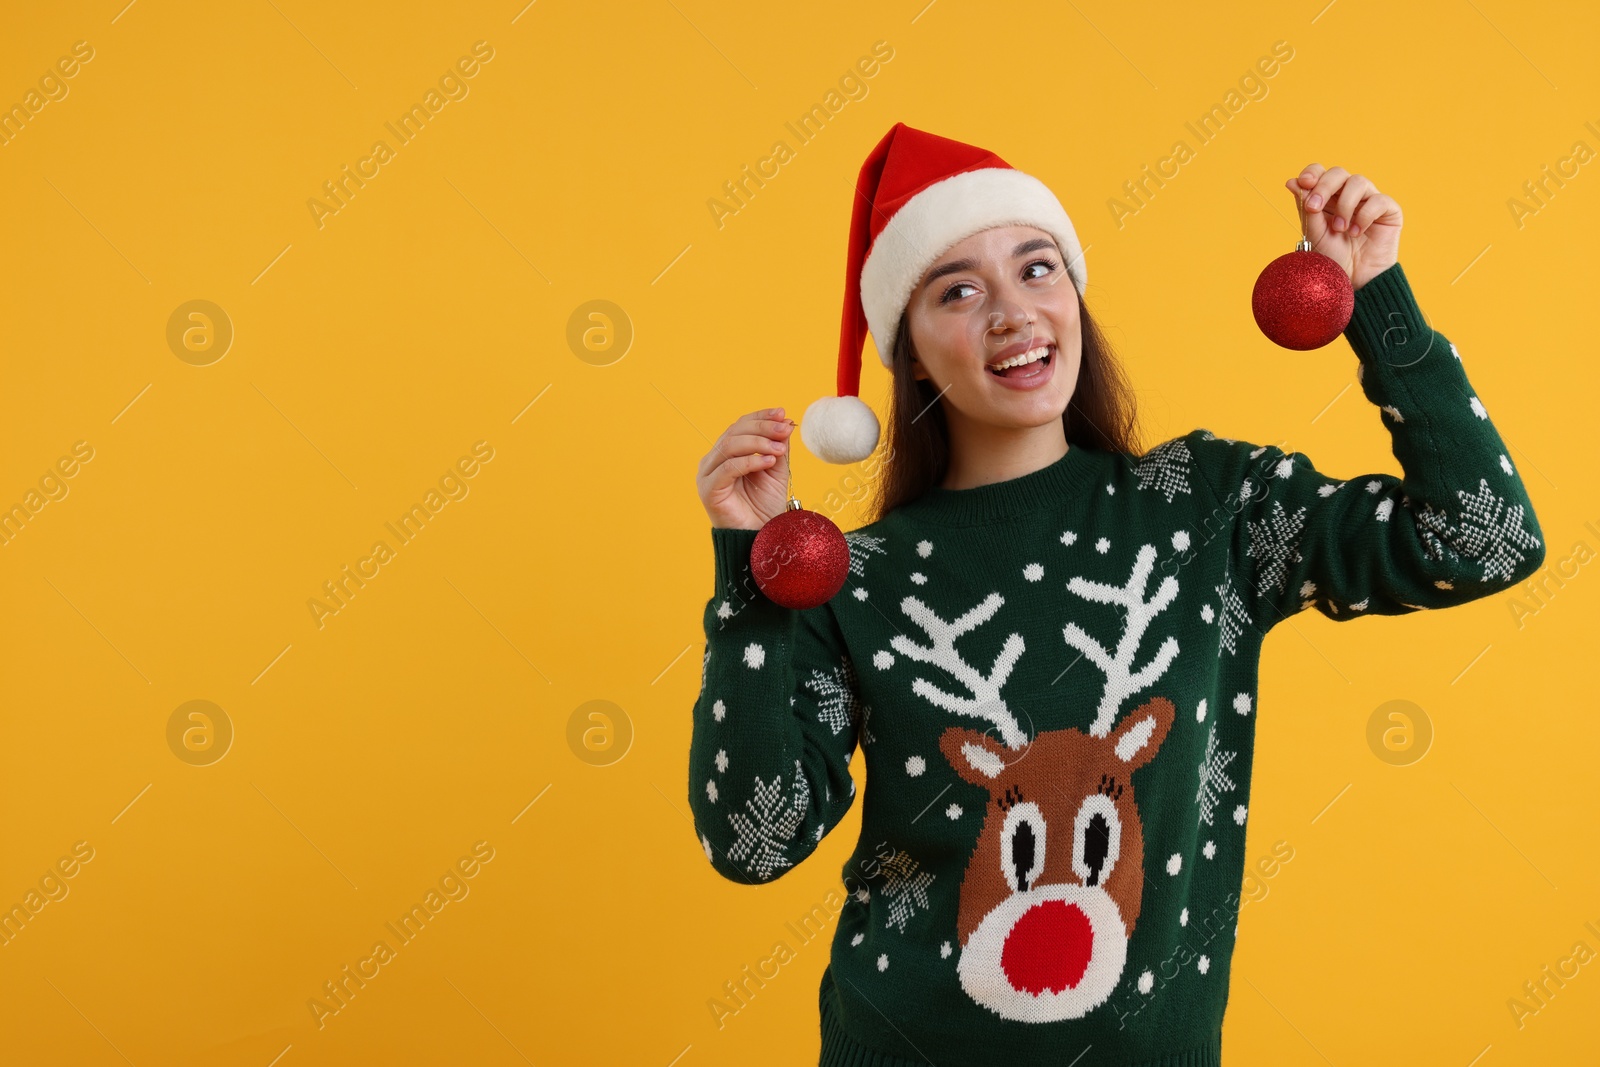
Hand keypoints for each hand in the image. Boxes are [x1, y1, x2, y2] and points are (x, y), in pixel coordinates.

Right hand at [698, 407, 794, 529]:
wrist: (759, 535)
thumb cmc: (764, 505)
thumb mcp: (776, 469)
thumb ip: (777, 446)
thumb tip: (785, 420)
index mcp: (726, 453)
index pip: (740, 425)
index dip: (760, 416)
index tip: (782, 413)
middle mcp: (713, 460)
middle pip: (734, 432)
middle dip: (762, 427)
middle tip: (784, 429)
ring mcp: (707, 474)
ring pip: (729, 446)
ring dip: (758, 443)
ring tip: (779, 448)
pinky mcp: (708, 489)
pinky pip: (727, 469)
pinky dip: (750, 461)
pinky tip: (768, 461)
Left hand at [1285, 164, 1401, 290]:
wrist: (1354, 281)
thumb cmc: (1333, 258)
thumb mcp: (1314, 233)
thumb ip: (1306, 208)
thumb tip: (1292, 182)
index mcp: (1327, 198)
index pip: (1320, 173)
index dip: (1312, 173)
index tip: (1303, 182)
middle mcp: (1348, 195)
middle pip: (1338, 172)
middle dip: (1324, 187)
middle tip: (1314, 208)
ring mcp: (1369, 200)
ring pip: (1358, 181)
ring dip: (1344, 205)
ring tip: (1340, 229)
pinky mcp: (1388, 210)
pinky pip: (1378, 199)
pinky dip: (1364, 215)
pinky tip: (1357, 233)